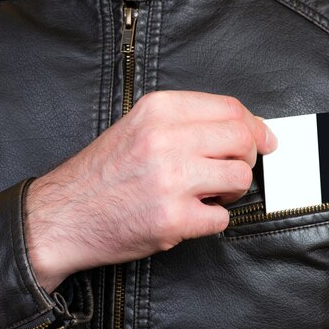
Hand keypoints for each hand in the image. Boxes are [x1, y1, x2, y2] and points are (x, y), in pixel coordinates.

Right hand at [24, 91, 277, 290]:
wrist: (64, 215)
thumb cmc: (102, 174)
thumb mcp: (137, 127)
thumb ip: (185, 123)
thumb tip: (244, 128)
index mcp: (159, 111)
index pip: (230, 108)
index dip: (255, 127)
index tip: (264, 140)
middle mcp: (166, 140)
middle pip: (243, 140)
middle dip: (248, 158)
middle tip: (233, 170)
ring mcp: (171, 180)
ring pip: (239, 178)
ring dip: (230, 191)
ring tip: (205, 194)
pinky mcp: (172, 219)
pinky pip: (222, 218)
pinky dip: (212, 220)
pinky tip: (189, 216)